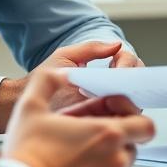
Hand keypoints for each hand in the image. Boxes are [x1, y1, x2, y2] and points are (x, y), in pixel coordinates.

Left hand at [0, 41, 143, 134]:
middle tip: (119, 86)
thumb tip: (116, 45)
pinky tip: (109, 114)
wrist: (30, 102)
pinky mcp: (104, 121)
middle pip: (136, 80)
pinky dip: (119, 116)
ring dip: (127, 100)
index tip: (118, 71)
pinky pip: (121, 118)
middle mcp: (111, 85)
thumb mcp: (65, 57)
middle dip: (132, 81)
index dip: (127, 65)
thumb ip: (90, 48)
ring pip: (133, 100)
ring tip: (112, 100)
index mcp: (105, 67)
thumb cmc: (46, 77)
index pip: (129, 61)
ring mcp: (109, 104)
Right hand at [2, 69, 154, 166]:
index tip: (112, 116)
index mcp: (108, 134)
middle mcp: (117, 160)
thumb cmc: (27, 152)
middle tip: (88, 136)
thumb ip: (49, 80)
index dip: (131, 117)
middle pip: (132, 144)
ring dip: (109, 160)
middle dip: (115, 138)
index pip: (144, 124)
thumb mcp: (31, 105)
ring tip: (81, 156)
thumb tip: (63, 74)